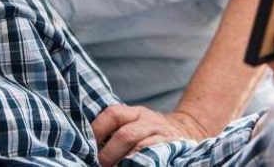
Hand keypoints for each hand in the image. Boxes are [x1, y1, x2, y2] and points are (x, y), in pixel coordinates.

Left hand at [91, 105, 208, 165]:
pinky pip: (154, 158)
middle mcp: (150, 121)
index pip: (113, 114)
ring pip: (140, 148)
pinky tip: (132, 166)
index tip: (85, 146)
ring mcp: (163, 136)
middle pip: (125, 135)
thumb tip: (85, 144)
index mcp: (136, 113)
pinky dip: (140, 164)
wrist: (188, 131)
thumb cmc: (150, 132)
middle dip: (108, 154)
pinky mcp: (173, 149)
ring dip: (123, 162)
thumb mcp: (136, 122)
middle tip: (99, 165)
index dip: (97, 129)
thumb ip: (116, 129)